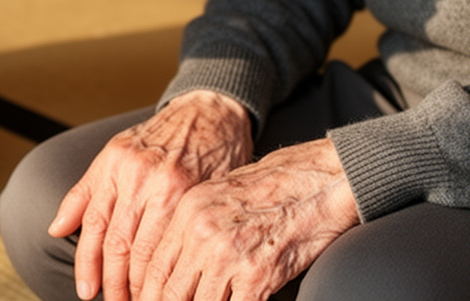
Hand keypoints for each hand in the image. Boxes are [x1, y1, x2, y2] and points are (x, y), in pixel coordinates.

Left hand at [48, 90, 253, 300]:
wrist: (208, 113)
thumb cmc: (159, 138)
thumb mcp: (114, 154)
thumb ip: (84, 193)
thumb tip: (55, 228)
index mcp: (113, 165)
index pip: (93, 225)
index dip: (87, 265)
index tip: (87, 291)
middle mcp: (138, 175)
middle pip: (118, 244)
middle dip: (114, 283)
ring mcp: (169, 186)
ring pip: (146, 249)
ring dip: (140, 284)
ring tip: (138, 300)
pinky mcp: (196, 195)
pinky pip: (174, 243)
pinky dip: (167, 270)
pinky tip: (165, 283)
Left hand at [139, 138, 359, 300]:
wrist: (322, 181)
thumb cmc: (280, 184)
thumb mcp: (222, 193)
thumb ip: (195, 226)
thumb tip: (178, 264)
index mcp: (188, 211)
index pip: (153, 266)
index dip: (147, 295)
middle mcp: (202, 232)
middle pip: (168, 293)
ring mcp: (228, 255)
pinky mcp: (257, 276)